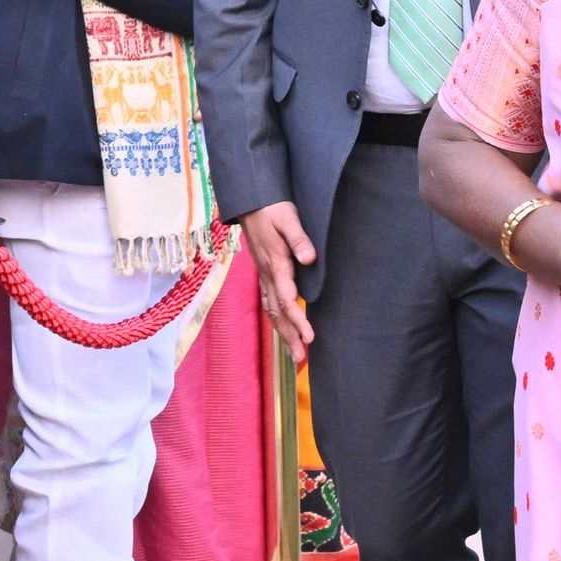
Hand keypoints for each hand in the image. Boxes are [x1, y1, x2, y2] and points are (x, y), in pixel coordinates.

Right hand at [239, 201, 314, 362]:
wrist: (250, 201)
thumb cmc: (272, 208)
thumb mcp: (288, 218)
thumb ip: (299, 239)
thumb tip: (309, 259)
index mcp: (275, 263)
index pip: (286, 298)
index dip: (297, 319)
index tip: (309, 337)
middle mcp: (267, 274)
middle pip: (277, 312)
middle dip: (289, 337)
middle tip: (300, 359)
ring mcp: (263, 275)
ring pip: (271, 310)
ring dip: (282, 333)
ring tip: (294, 355)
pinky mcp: (263, 273)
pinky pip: (268, 302)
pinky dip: (275, 320)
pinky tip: (282, 331)